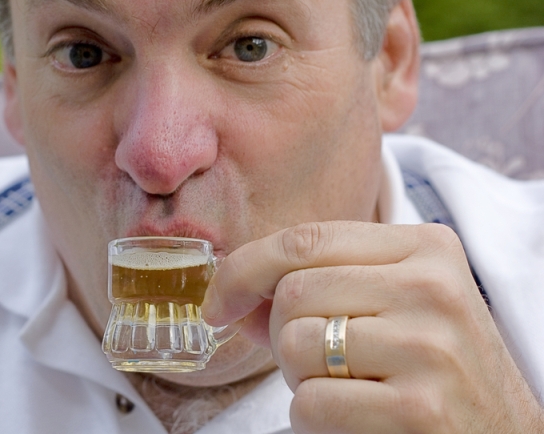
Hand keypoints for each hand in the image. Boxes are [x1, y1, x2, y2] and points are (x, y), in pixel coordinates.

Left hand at [202, 221, 543, 432]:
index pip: (306, 239)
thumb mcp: (397, 304)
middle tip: (311, 362)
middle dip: (279, 333)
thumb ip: (324, 286)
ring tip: (343, 387)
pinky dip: (312, 418)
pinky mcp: (418, 409)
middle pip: (292, 292)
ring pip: (295, 344)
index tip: (218, 302)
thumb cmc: (436, 369)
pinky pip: (311, 403)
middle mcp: (432, 287)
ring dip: (298, 378)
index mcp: (426, 248)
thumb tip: (234, 295)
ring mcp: (429, 347)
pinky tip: (355, 418)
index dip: (244, 269)